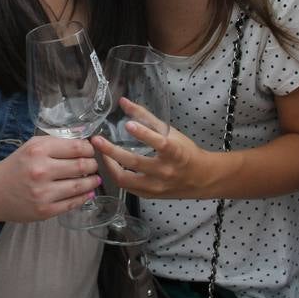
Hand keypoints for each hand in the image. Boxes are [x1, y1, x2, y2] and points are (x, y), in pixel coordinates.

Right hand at [0, 135, 100, 222]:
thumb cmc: (15, 166)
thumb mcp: (31, 147)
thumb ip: (56, 143)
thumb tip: (85, 145)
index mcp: (38, 150)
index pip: (76, 147)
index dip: (89, 149)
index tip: (90, 151)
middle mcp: (41, 171)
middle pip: (81, 166)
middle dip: (92, 165)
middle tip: (94, 165)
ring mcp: (43, 193)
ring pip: (80, 186)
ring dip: (92, 182)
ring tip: (94, 179)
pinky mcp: (45, 210)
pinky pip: (72, 203)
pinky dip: (84, 197)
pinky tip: (87, 193)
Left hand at [92, 98, 217, 199]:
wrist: (201, 178)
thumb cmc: (185, 152)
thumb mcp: (170, 132)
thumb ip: (146, 117)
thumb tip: (123, 101)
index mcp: (175, 153)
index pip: (159, 143)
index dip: (144, 134)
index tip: (128, 124)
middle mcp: (165, 171)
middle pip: (134, 163)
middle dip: (111, 151)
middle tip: (96, 140)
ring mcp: (157, 186)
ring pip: (125, 179)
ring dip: (109, 165)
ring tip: (100, 153)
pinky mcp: (150, 196)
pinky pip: (127, 187)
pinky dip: (116, 175)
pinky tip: (110, 165)